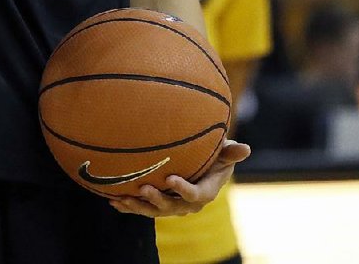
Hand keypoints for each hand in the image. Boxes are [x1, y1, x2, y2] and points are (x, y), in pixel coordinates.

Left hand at [107, 139, 250, 217]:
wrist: (202, 168)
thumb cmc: (214, 156)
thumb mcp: (224, 153)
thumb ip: (231, 152)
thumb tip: (246, 148)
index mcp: (204, 192)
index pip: (195, 195)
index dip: (183, 189)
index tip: (171, 179)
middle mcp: (187, 204)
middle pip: (171, 207)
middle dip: (157, 200)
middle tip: (144, 188)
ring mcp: (172, 205)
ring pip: (154, 210)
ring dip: (138, 205)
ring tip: (122, 198)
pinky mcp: (158, 203)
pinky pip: (143, 207)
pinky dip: (129, 205)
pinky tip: (113, 201)